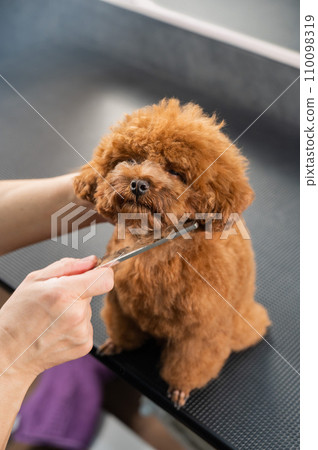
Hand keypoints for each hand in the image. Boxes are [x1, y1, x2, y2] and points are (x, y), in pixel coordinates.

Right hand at [0, 255, 112, 380]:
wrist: (10, 353)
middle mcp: (77, 314)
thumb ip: (68, 266)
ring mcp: (82, 331)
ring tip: (52, 318)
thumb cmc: (17, 315)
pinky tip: (57, 330)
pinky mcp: (85, 345)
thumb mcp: (34, 280)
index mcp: (64, 294)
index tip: (95, 272)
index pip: (105, 279)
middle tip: (56, 300)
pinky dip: (75, 326)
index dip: (103, 272)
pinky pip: (87, 325)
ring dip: (76, 310)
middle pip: (94, 292)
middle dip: (79, 291)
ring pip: (88, 309)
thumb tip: (92, 261)